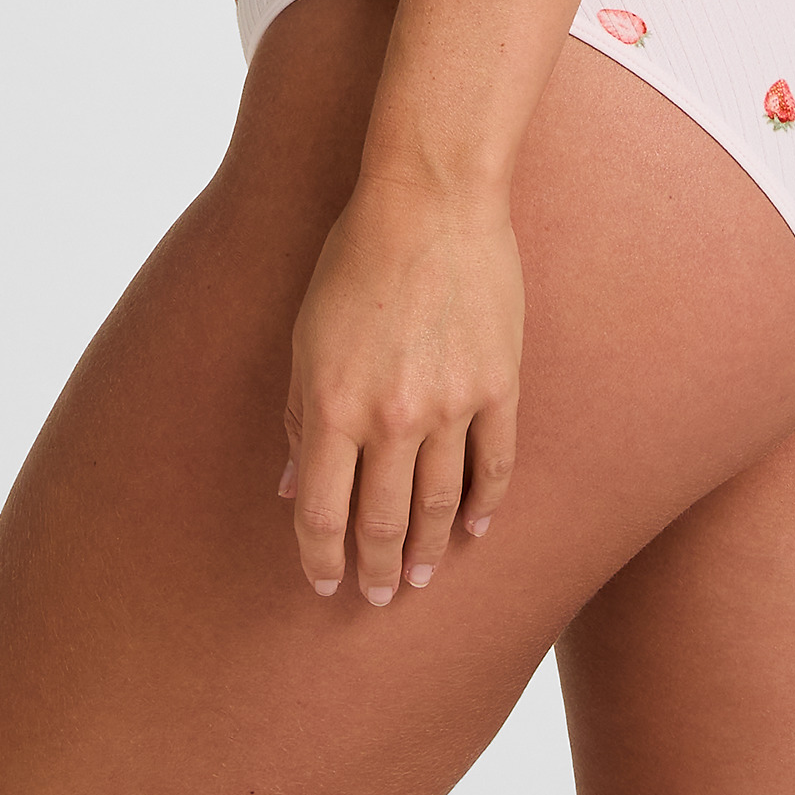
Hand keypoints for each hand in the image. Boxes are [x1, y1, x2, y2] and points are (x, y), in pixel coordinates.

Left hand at [281, 173, 522, 605]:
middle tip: (377, 595)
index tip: (324, 583)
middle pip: (383, 520)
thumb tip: (295, 486)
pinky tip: (478, 528)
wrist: (431, 198)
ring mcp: (452, 403)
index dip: (321, 559)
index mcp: (334, 405)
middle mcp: (392, 416)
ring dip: (429, 548)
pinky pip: (496, 461)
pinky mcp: (499, 382)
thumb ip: (301, 416)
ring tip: (421, 576)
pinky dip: (487, 503)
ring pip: (441, 502)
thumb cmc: (355, 258)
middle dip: (375, 567)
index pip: (323, 514)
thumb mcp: (306, 337)